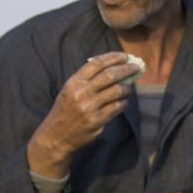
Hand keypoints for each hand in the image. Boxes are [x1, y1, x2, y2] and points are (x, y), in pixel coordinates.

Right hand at [27, 54, 139, 175]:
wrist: (56, 136)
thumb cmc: (65, 110)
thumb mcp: (69, 90)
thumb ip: (87, 79)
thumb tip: (112, 67)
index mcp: (74, 82)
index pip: (97, 63)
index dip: (113, 58)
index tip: (125, 56)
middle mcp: (81, 93)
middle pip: (110, 75)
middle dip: (126, 69)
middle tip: (136, 68)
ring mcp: (89, 107)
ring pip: (116, 91)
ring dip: (126, 88)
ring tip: (128, 88)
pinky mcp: (97, 121)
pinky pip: (116, 107)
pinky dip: (123, 103)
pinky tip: (123, 102)